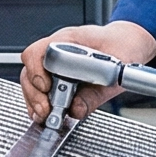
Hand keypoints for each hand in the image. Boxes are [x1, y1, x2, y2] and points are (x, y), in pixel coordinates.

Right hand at [20, 21, 155, 122]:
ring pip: (30, 81)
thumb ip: (96, 92)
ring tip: (44, 116)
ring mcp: (53, 63)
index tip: (46, 88)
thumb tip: (76, 109)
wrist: (126, 42)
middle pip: (29, 70)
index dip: (37, 71)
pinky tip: (46, 114)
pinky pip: (40, 90)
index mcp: (67, 39)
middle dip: (34, 94)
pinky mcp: (56, 76)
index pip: (37, 52)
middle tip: (45, 111)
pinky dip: (40, 104)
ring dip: (35, 101)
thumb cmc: (121, 46)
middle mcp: (55, 50)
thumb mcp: (117, 68)